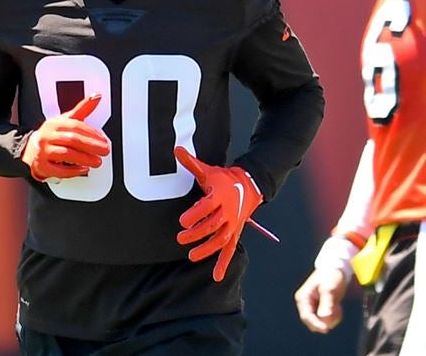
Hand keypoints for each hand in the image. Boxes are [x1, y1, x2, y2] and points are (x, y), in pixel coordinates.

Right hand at [22, 94, 109, 180]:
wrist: (29, 150)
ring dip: (84, 159)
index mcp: (54, 124)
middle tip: (105, 150)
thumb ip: (82, 109)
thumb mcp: (65, 120)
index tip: (104, 140)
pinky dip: (73, 171)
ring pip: (66, 154)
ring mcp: (42, 151)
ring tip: (97, 161)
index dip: (92, 133)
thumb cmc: (52, 134)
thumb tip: (96, 96)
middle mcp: (47, 136)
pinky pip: (58, 170)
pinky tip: (83, 170)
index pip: (76, 126)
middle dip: (91, 146)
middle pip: (72, 140)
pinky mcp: (41, 166)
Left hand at [175, 147, 264, 281]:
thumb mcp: (209, 171)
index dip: (195, 215)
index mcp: (220, 196)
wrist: (249, 185)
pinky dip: (224, 263)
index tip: (182, 221)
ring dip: (207, 249)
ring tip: (191, 256)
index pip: (207, 207)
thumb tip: (176, 148)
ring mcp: (233, 223)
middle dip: (197, 233)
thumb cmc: (223, 179)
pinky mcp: (235, 232)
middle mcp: (228, 211)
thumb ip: (191, 163)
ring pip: (221, 239)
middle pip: (213, 225)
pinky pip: (231, 249)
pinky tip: (216, 277)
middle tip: (181, 238)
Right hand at [294, 267, 348, 333]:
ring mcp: (313, 306)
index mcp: (303, 298)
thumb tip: (324, 319)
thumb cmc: (331, 275)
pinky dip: (334, 315)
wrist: (338, 267)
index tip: (326, 329)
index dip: (316, 324)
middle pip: (313, 321)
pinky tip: (338, 306)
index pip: (306, 317)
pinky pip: (327, 319)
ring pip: (321, 321)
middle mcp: (306, 303)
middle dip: (325, 320)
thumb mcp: (329, 288)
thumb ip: (326, 303)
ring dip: (331, 317)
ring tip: (338, 305)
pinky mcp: (321, 308)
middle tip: (337, 310)